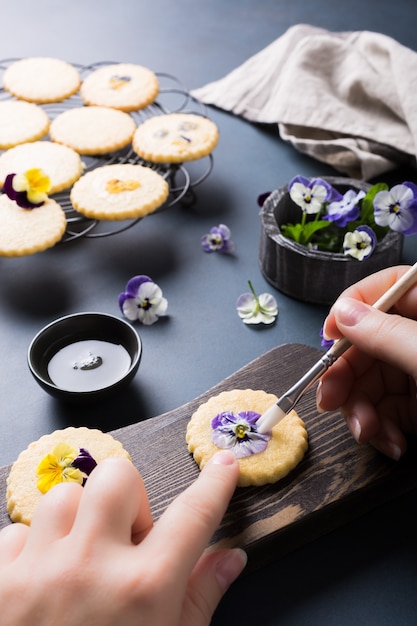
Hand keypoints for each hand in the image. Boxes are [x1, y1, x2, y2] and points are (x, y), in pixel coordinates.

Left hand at [0, 452, 245, 625]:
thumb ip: (200, 598)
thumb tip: (232, 558)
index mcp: (144, 591)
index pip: (194, 516)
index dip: (215, 483)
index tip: (224, 464)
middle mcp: (91, 568)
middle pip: (117, 478)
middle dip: (127, 499)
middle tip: (125, 539)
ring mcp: (36, 572)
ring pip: (64, 496)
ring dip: (77, 522)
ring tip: (79, 562)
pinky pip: (16, 532)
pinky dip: (32, 549)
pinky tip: (39, 583)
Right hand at [317, 265, 416, 459]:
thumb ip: (388, 334)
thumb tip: (342, 314)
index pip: (385, 289)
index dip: (352, 309)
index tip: (329, 337)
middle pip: (367, 344)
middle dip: (347, 378)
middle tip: (331, 401)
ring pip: (370, 382)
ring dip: (361, 414)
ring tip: (370, 435)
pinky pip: (386, 411)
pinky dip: (381, 431)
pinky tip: (392, 445)